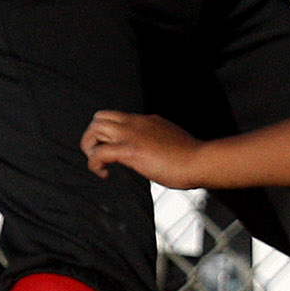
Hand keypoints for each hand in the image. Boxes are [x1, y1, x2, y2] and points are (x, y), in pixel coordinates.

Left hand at [82, 111, 204, 185]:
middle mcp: (136, 123)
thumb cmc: (192, 157)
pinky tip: (104, 173)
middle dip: (93, 136)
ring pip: (94, 128)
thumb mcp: (172, 141)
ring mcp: (131, 134)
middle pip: (100, 117)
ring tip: (99, 164)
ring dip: (90, 147)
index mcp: (147, 121)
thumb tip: (155, 151)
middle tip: (100, 155)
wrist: (199, 161)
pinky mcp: (129, 150)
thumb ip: (159, 141)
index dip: (111, 135)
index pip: (119, 118)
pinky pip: (98, 153)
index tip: (116, 151)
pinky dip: (94, 164)